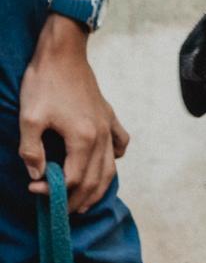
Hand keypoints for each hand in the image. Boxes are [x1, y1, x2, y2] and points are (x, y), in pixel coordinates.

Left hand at [18, 15, 129, 213]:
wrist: (63, 52)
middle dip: (77, 199)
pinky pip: (120, 146)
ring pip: (109, 170)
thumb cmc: (44, 82)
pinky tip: (105, 163)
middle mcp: (101, 139)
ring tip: (84, 201)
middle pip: (94, 181)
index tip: (34, 190)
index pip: (72, 178)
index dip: (53, 191)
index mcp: (83, 139)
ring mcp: (108, 129)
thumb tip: (36, 174)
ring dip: (97, 190)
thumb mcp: (28, 116)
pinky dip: (114, 160)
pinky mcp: (109, 118)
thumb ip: (31, 149)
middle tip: (60, 210)